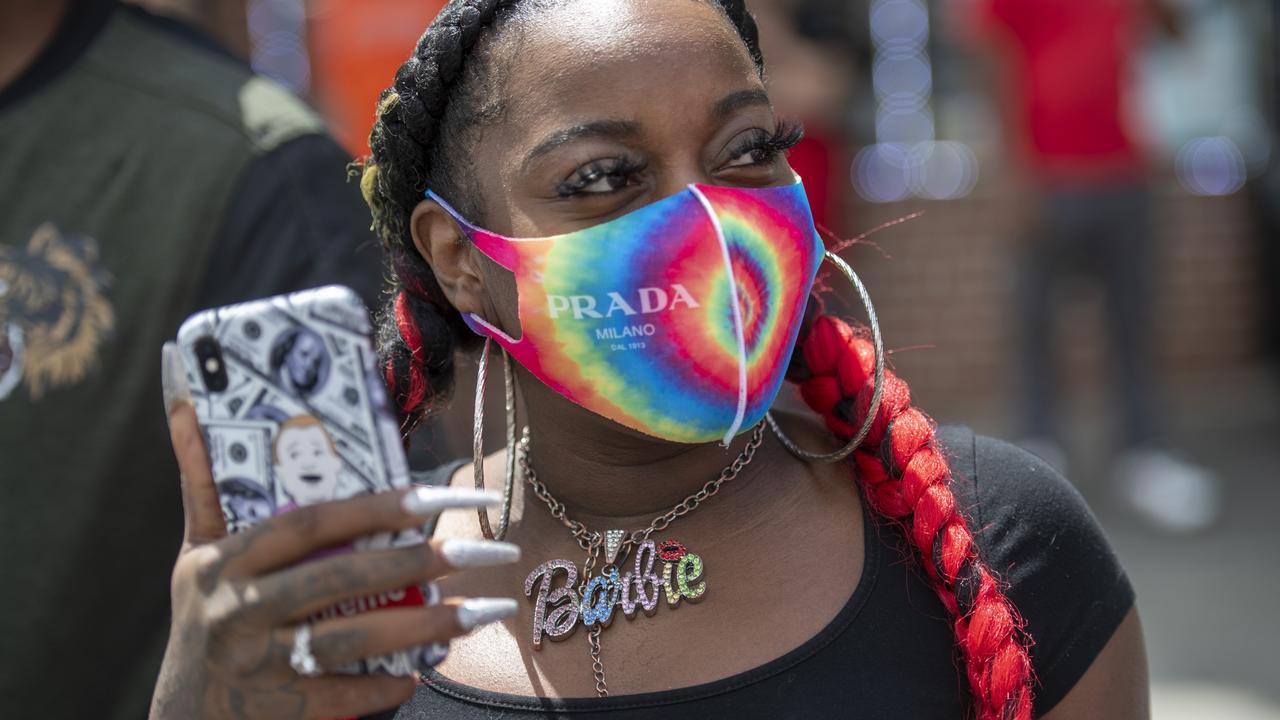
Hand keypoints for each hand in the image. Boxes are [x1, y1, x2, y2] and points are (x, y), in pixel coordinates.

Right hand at [150, 343, 519, 719]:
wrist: (182, 716)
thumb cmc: (203, 613)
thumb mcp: (194, 550)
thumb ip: (203, 480)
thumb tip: (185, 400)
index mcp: (227, 560)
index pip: (313, 524)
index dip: (377, 508)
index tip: (440, 496)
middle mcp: (239, 610)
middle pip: (344, 578)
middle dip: (423, 561)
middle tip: (490, 550)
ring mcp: (260, 664)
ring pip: (354, 638)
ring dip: (427, 625)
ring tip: (487, 611)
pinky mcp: (280, 711)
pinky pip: (346, 695)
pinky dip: (389, 685)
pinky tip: (429, 668)